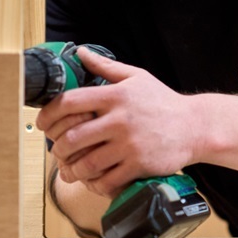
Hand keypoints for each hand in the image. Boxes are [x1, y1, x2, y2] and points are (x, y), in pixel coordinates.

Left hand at [34, 47, 198, 197]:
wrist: (195, 126)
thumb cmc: (164, 102)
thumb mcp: (137, 78)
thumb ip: (106, 67)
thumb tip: (81, 53)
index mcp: (116, 96)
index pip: (69, 102)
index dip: (48, 114)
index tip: (42, 123)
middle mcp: (120, 120)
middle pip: (72, 137)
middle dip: (57, 148)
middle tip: (57, 150)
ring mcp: (130, 144)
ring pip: (86, 163)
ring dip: (71, 170)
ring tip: (69, 169)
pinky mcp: (139, 165)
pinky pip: (107, 180)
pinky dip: (94, 184)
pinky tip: (93, 180)